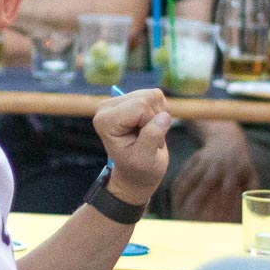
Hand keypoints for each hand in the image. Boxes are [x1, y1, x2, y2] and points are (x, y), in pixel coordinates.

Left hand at [93, 88, 171, 204]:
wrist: (135, 173)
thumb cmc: (138, 170)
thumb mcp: (145, 160)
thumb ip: (152, 137)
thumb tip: (164, 116)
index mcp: (105, 120)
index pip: (141, 107)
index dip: (151, 125)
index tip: (145, 144)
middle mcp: (107, 107)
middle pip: (147, 98)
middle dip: (155, 120)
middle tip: (148, 140)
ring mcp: (118, 101)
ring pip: (153, 95)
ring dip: (158, 116)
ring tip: (148, 134)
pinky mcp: (131, 98)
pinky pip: (156, 96)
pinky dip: (160, 112)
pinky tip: (150, 126)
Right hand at [169, 125, 257, 222]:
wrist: (228, 140)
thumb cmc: (240, 164)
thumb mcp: (250, 175)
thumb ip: (250, 191)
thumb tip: (250, 210)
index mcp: (233, 170)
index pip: (228, 189)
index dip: (223, 203)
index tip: (217, 218)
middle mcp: (218, 164)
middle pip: (207, 182)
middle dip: (199, 197)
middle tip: (191, 214)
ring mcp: (205, 160)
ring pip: (192, 176)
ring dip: (184, 191)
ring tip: (177, 207)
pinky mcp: (195, 158)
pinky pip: (184, 171)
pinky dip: (178, 183)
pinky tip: (174, 197)